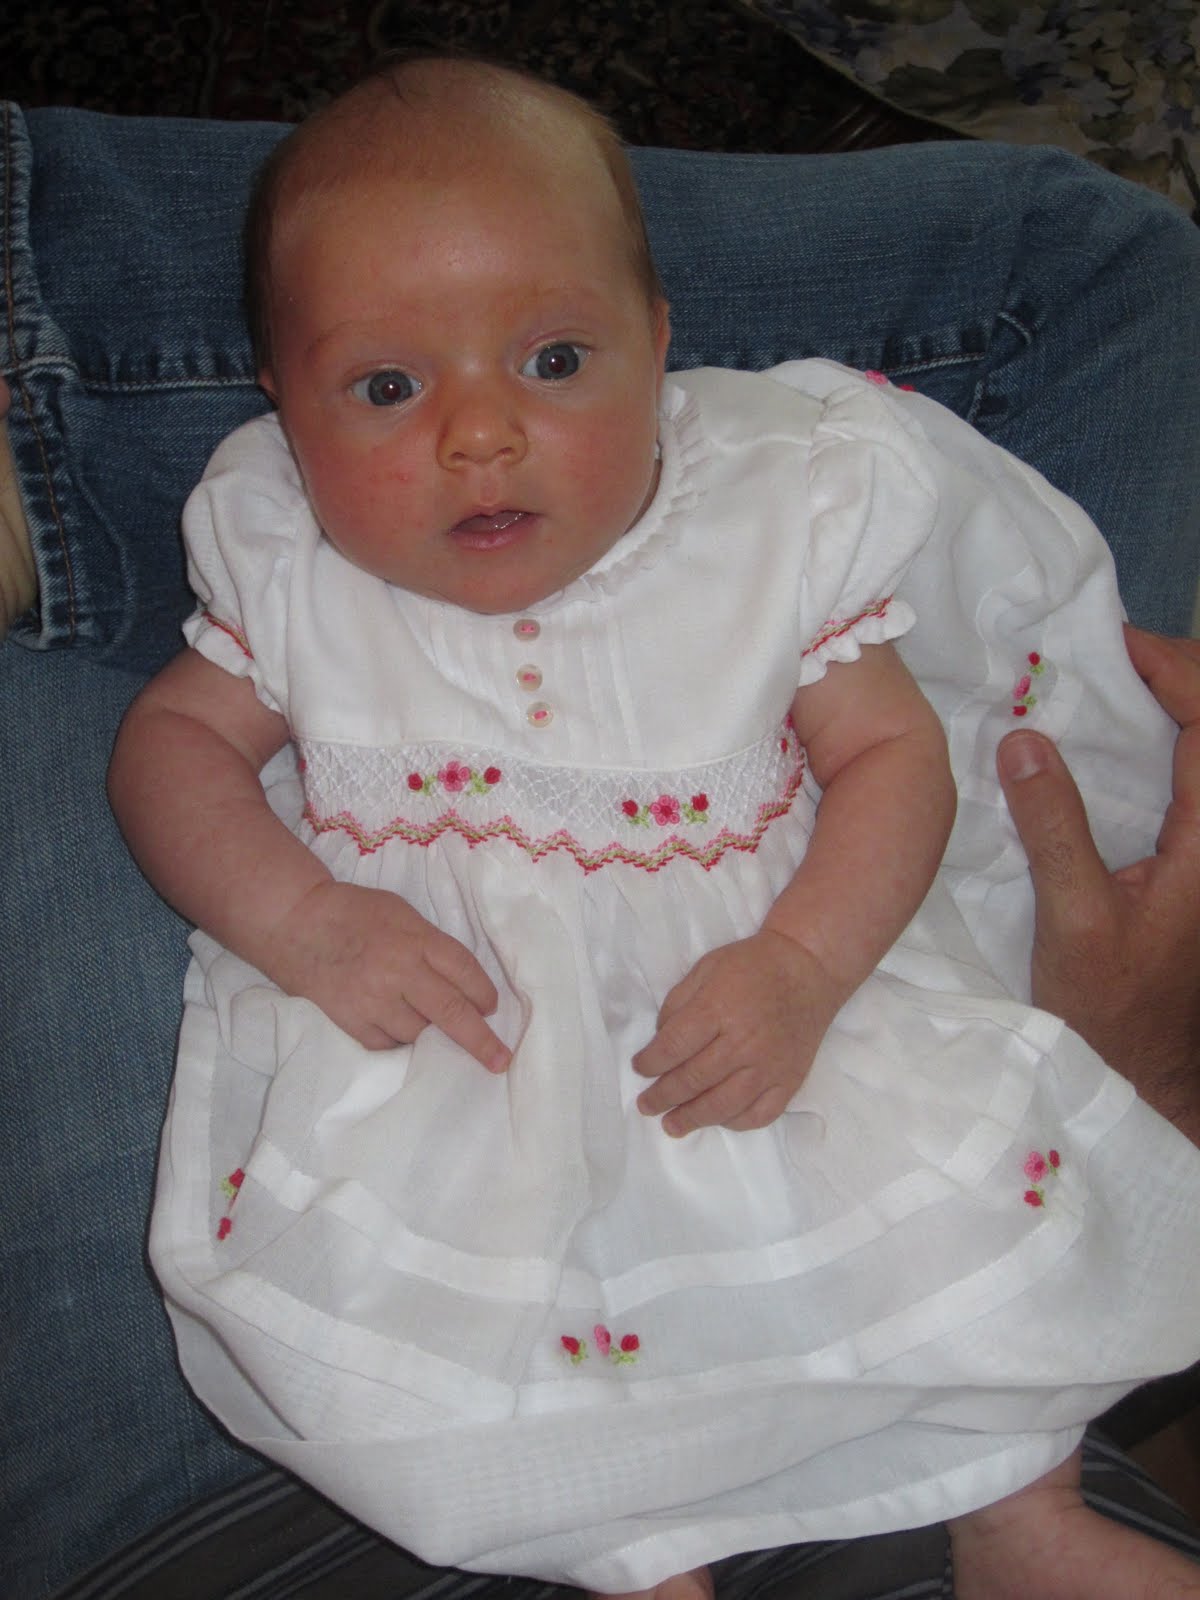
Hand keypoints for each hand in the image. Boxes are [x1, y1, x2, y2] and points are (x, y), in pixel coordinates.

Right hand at [266, 880, 510, 1070]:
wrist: (295, 921)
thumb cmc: (354, 912)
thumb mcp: (402, 913)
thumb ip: (430, 945)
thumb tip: (460, 982)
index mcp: (416, 939)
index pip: (464, 970)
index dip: (484, 993)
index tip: (491, 1008)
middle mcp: (399, 971)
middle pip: (450, 1012)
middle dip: (480, 1040)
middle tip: (500, 1061)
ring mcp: (373, 1000)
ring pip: (418, 1035)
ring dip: (433, 1038)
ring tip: (435, 1035)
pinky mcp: (350, 1020)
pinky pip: (387, 1045)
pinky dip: (399, 1043)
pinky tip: (401, 1034)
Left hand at [631, 930, 843, 1135]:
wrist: (809, 968)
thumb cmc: (753, 965)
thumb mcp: (706, 968)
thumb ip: (678, 1004)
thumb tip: (660, 1041)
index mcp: (718, 1009)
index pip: (674, 1046)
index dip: (650, 1063)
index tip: (639, 1068)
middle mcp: (742, 1042)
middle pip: (693, 1080)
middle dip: (662, 1096)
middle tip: (646, 1105)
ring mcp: (768, 1066)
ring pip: (723, 1104)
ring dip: (692, 1118)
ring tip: (672, 1125)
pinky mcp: (789, 1080)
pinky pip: (760, 1114)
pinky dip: (735, 1122)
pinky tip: (718, 1119)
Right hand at [996, 626, 1199, 1141]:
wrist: (1151, 1075)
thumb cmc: (1115, 1008)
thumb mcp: (1074, 921)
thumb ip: (1053, 828)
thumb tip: (1024, 739)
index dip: (1174, 671)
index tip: (1116, 645)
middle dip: (1181, 674)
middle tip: (1114, 652)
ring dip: (1177, 706)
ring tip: (1113, 681)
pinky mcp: (1192, 864)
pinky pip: (1190, 780)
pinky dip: (1164, 743)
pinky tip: (1114, 743)